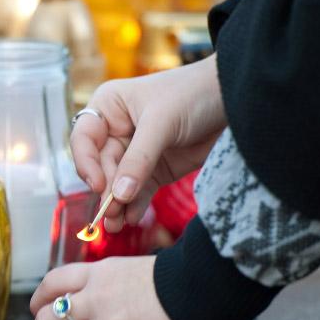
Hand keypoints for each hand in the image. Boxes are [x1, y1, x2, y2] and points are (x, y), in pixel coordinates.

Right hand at [73, 56, 225, 232]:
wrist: (234, 100)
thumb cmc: (192, 94)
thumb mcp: (162, 122)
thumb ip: (139, 159)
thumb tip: (119, 194)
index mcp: (109, 107)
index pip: (84, 139)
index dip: (87, 163)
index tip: (98, 185)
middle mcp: (117, 129)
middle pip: (101, 166)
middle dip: (105, 190)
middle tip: (110, 214)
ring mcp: (136, 152)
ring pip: (118, 183)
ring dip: (116, 204)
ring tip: (117, 226)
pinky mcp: (156, 169)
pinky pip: (139, 191)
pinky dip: (135, 205)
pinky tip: (132, 218)